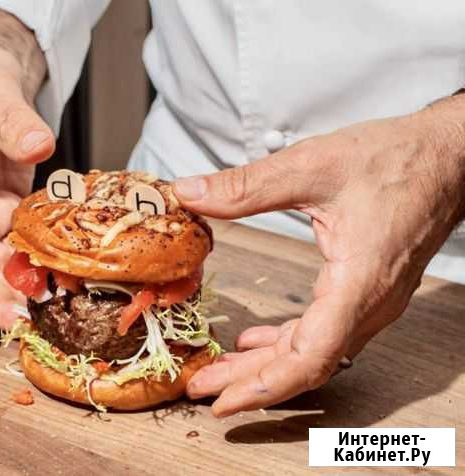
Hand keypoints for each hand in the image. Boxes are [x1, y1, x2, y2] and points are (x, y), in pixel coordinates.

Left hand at [174, 98, 464, 415]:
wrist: (446, 156)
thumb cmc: (393, 159)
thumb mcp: (309, 166)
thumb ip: (244, 187)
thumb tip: (188, 194)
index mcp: (359, 280)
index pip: (312, 355)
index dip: (263, 385)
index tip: (223, 401)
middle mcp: (368, 303)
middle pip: (305, 363)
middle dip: (250, 383)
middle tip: (201, 389)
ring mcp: (370, 302)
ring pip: (313, 352)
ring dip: (264, 366)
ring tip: (220, 371)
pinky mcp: (365, 293)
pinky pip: (323, 333)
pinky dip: (285, 343)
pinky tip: (256, 342)